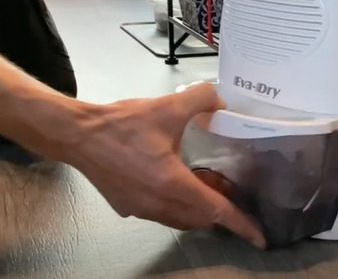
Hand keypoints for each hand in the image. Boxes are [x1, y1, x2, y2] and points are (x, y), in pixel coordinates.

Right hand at [63, 82, 265, 247]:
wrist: (77, 135)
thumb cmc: (120, 125)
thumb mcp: (166, 107)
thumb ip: (201, 99)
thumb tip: (220, 100)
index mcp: (172, 185)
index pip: (216, 210)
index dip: (241, 224)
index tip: (259, 238)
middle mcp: (158, 205)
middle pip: (199, 219)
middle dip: (218, 212)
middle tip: (231, 195)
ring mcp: (140, 210)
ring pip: (179, 219)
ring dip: (195, 210)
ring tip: (205, 189)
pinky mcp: (126, 206)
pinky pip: (159, 214)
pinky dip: (174, 206)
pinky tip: (171, 184)